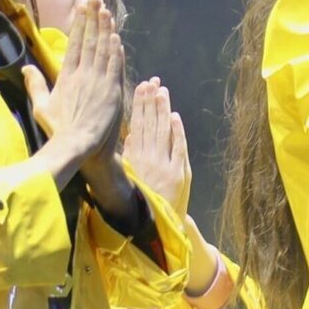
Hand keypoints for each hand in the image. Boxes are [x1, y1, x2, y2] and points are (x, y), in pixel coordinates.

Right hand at [24, 0, 124, 171]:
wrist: (76, 144)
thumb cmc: (58, 130)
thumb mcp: (41, 106)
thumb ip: (35, 85)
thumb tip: (26, 67)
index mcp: (66, 76)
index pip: (74, 44)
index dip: (79, 24)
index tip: (82, 9)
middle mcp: (83, 74)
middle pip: (90, 41)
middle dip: (93, 19)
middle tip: (95, 1)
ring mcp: (98, 81)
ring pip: (103, 50)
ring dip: (105, 30)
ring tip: (106, 12)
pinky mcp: (112, 91)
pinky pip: (114, 66)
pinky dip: (116, 51)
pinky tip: (116, 38)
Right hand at [121, 78, 190, 218]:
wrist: (158, 226)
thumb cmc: (142, 202)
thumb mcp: (130, 178)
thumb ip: (130, 156)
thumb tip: (129, 134)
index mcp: (134, 160)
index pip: (137, 126)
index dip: (139, 106)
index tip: (141, 88)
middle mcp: (148, 160)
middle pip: (150, 125)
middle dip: (151, 102)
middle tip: (152, 82)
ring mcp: (164, 166)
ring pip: (162, 132)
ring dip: (162, 111)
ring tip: (162, 92)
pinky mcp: (178, 174)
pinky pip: (178, 148)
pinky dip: (177, 132)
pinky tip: (174, 117)